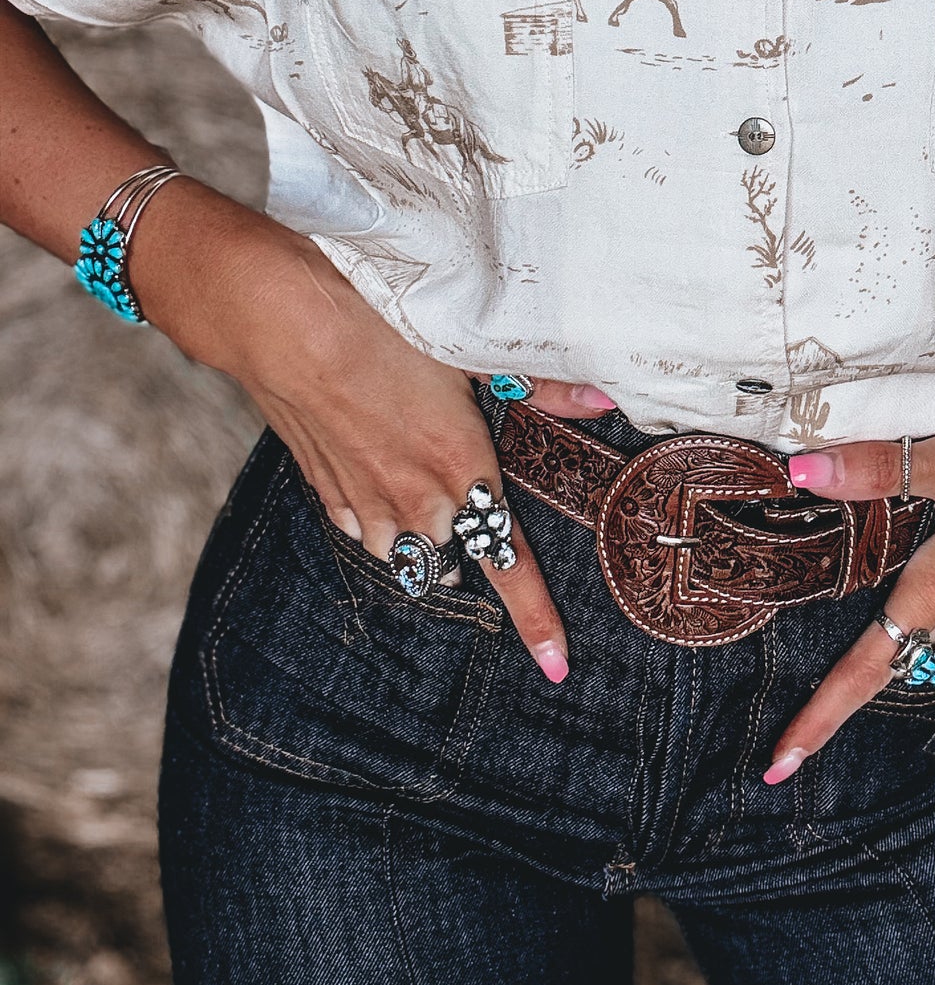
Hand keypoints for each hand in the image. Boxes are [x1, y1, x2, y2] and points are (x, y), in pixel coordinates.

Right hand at [133, 184, 614, 682]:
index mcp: (459, 469)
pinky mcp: (323, 490)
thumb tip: (602, 398)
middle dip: (467, 534)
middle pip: (454, 550)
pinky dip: (375, 507)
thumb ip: (540, 387)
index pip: (508, 563)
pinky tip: (374, 461)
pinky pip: (361, 522)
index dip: (535, 616)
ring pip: (404, 544)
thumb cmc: (381, 326)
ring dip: (419, 525)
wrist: (282, 321)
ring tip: (417, 468)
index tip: (557, 663)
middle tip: (467, 488)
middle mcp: (412, 500)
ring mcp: (361, 502)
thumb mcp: (469, 349)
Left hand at [761, 408, 934, 783]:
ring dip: (899, 660)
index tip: (777, 766)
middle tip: (803, 714)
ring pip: (933, 655)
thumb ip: (877, 467)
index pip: (861, 675)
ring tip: (861, 658)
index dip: (816, 720)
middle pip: (895, 668)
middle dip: (850, 691)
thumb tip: (802, 470)